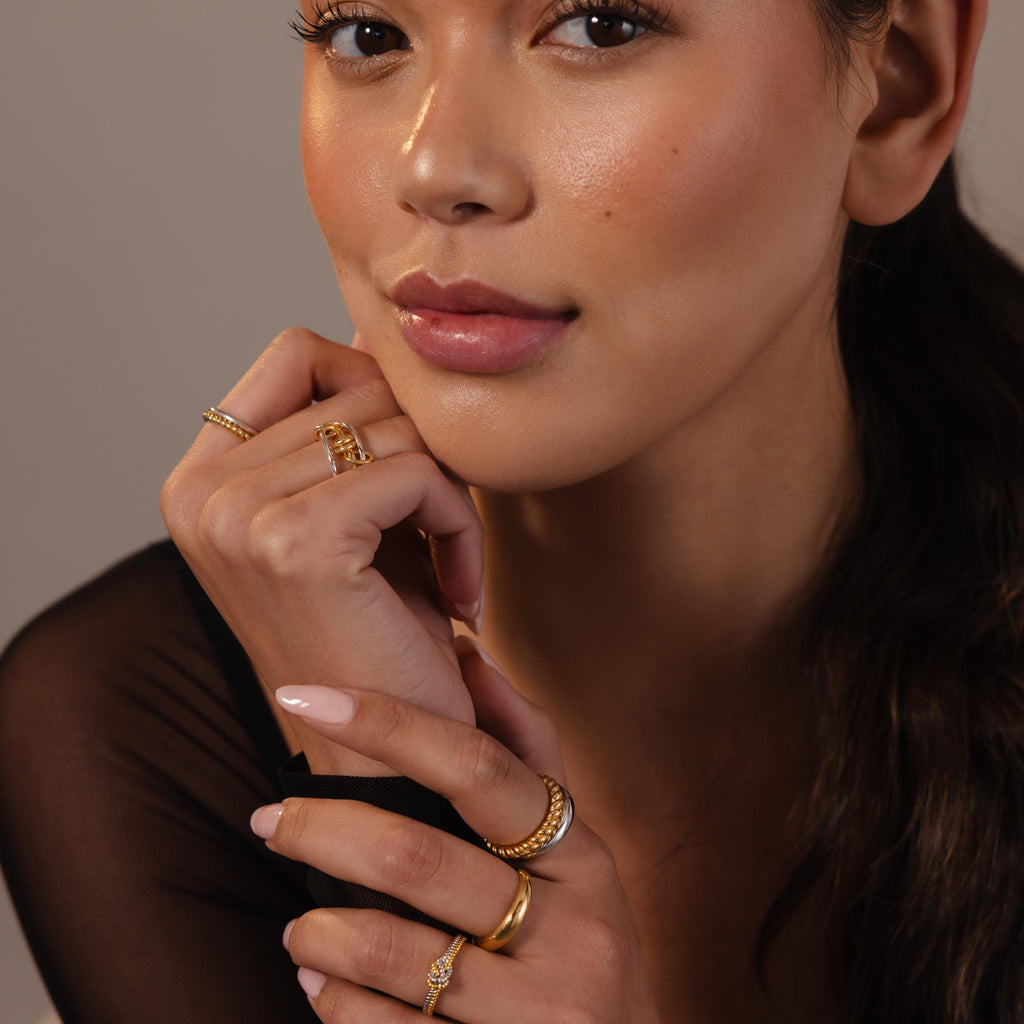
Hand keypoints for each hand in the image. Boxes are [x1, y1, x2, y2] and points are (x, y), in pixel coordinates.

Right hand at [161, 328, 483, 772]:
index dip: (374, 390)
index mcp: (200, 478)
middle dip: (423, 452)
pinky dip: (460, 526)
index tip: (407, 463)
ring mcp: (238, 513)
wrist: (387, 760)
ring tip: (449, 569)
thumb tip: (375, 324)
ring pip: (397, 427)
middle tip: (439, 534)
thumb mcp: (356, 515)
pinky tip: (459, 595)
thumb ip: (351, 424)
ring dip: (448, 493)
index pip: (296, 353)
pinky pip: (418, 473)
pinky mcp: (296, 540)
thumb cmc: (378, 640)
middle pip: (359, 386)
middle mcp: (202, 491)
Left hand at [250, 640, 660, 1022]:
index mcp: (584, 858)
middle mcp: (571, 930)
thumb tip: (468, 652)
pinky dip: (336, 1003)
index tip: (305, 695)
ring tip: (298, 924)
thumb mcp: (580, 859)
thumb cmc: (585, 949)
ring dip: (320, 929)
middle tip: (268, 819)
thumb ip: (526, 753)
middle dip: (323, 828)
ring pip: (393, 949)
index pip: (479, 767)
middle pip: (418, 856)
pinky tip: (323, 984)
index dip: (388, 723)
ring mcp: (537, 1012)